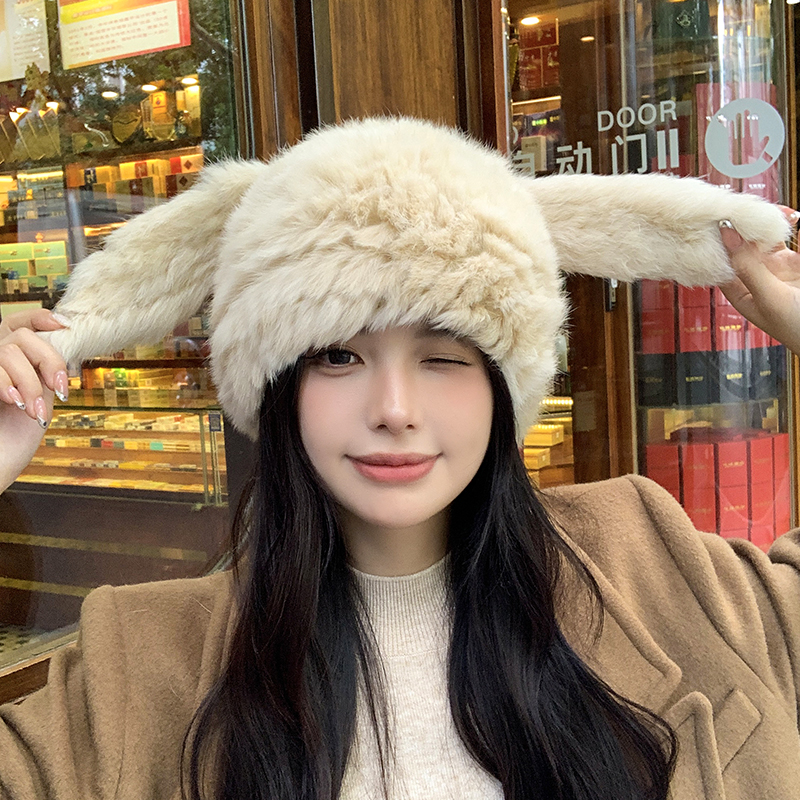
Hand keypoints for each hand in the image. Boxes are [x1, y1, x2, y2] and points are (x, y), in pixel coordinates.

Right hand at [0, 308, 69, 492]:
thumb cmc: (12, 440)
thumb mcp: (39, 399)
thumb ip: (44, 371)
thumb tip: (65, 343)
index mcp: (7, 362)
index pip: (18, 323)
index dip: (39, 318)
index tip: (64, 326)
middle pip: (21, 334)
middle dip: (48, 360)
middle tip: (59, 390)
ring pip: (8, 350)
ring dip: (30, 381)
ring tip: (35, 412)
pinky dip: (7, 383)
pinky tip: (15, 403)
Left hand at [719, 207, 799, 354]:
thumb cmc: (796, 327)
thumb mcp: (769, 297)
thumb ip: (749, 266)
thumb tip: (726, 236)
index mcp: (739, 292)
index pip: (719, 262)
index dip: (714, 241)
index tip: (713, 218)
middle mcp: (755, 277)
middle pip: (741, 245)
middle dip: (741, 225)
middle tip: (743, 205)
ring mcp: (777, 267)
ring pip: (764, 237)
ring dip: (766, 221)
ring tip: (774, 210)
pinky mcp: (796, 261)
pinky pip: (787, 236)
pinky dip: (786, 223)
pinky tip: (790, 215)